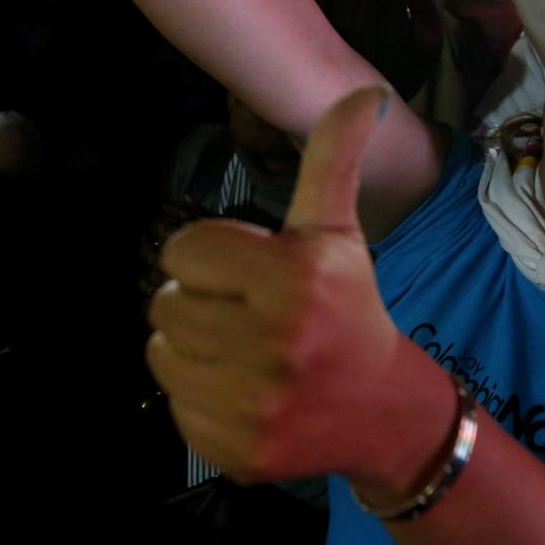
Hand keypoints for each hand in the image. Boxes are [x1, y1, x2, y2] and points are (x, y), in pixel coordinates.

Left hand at [146, 87, 406, 482]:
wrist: (382, 413)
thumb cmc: (348, 309)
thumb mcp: (338, 232)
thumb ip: (334, 158)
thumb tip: (365, 92)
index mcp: (295, 278)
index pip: (182, 251)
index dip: (209, 257)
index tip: (247, 273)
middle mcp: (275, 343)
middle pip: (164, 304)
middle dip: (198, 302)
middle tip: (243, 315)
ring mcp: (254, 404)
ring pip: (161, 355)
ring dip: (191, 349)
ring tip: (239, 352)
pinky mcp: (237, 451)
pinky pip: (174, 406)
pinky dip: (200, 397)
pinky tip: (243, 392)